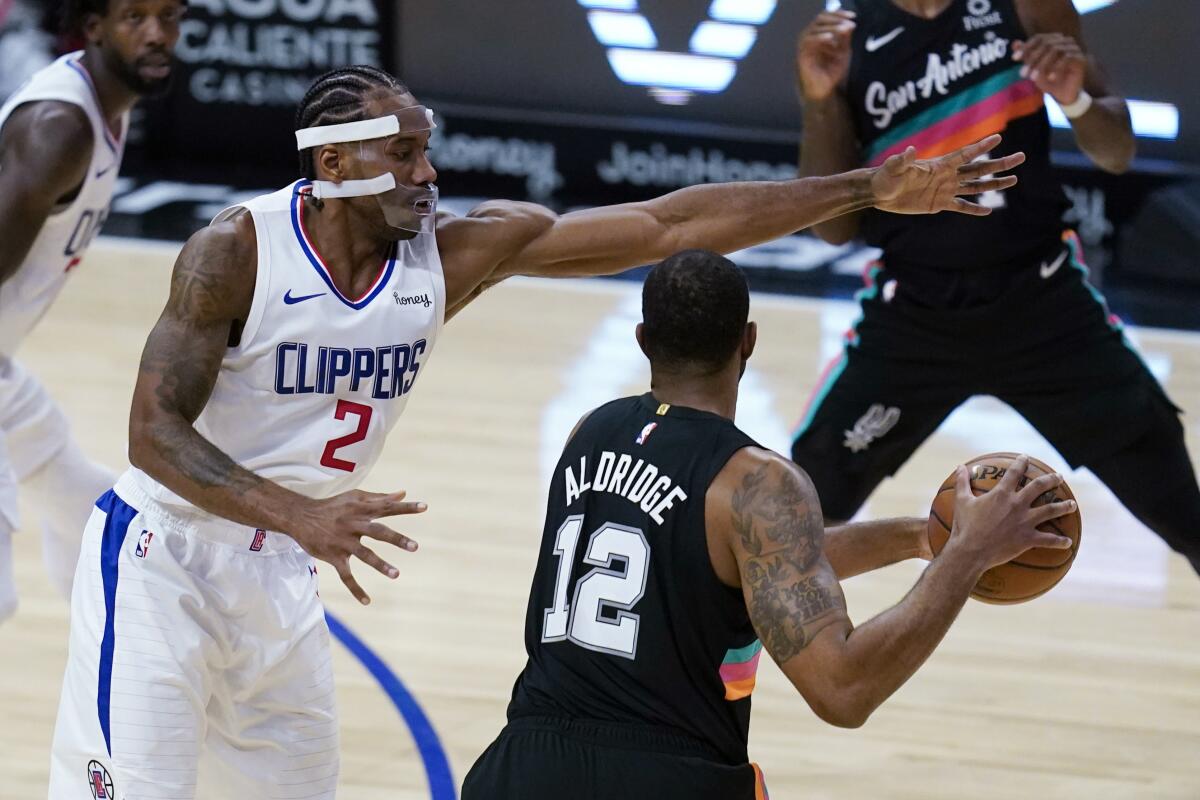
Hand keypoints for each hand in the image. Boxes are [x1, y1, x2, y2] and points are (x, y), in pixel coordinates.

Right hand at [291, 489, 426, 604]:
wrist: (300, 517)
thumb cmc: (333, 506)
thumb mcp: (355, 497)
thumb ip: (380, 497)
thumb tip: (403, 493)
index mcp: (361, 509)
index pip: (387, 507)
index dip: (405, 507)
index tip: (424, 507)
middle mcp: (353, 524)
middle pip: (378, 532)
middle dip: (396, 539)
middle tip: (414, 547)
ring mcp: (343, 542)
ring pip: (363, 554)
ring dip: (380, 564)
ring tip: (396, 574)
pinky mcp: (334, 557)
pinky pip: (346, 575)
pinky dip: (356, 589)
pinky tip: (367, 601)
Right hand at [796, 10, 855, 102]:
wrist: (823, 92)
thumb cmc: (832, 73)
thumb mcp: (843, 53)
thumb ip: (845, 39)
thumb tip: (850, 24)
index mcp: (820, 34)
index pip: (827, 17)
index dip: (839, 14)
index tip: (853, 17)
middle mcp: (811, 37)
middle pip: (820, 19)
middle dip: (836, 19)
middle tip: (849, 22)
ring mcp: (805, 45)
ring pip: (814, 28)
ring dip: (830, 27)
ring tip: (843, 30)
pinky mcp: (801, 54)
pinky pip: (808, 41)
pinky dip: (819, 37)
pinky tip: (830, 38)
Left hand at [870, 134, 1025, 215]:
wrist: (879, 193)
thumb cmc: (885, 177)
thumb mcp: (893, 167)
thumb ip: (902, 160)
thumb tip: (909, 151)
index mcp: (939, 165)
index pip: (965, 155)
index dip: (980, 147)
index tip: (998, 138)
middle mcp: (947, 176)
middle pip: (979, 168)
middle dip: (999, 163)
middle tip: (1021, 157)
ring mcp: (945, 190)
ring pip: (975, 186)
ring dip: (994, 183)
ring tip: (1014, 180)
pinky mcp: (939, 204)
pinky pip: (961, 206)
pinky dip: (974, 209)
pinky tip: (989, 210)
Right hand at [946, 455, 1074, 569]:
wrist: (970, 551)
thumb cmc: (965, 526)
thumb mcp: (961, 501)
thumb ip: (962, 482)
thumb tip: (960, 467)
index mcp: (1002, 494)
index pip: (1014, 472)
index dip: (1021, 462)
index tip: (1026, 458)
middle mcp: (1017, 505)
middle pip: (1040, 487)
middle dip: (1052, 480)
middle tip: (1059, 478)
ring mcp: (1025, 522)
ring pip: (1051, 511)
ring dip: (1064, 507)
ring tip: (1072, 505)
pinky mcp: (1028, 539)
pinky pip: (1049, 540)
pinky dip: (1060, 542)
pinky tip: (1068, 542)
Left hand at [1013, 34, 1086, 105]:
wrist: (1062, 94)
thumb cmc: (1047, 79)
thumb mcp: (1033, 68)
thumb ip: (1026, 55)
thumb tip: (1014, 43)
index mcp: (1052, 40)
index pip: (1038, 38)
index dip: (1026, 47)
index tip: (1015, 58)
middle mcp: (1064, 41)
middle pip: (1046, 44)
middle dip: (1032, 59)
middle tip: (1023, 74)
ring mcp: (1073, 48)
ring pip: (1056, 50)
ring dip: (1042, 65)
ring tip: (1033, 78)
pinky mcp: (1080, 58)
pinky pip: (1067, 58)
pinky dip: (1057, 68)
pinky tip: (1050, 78)